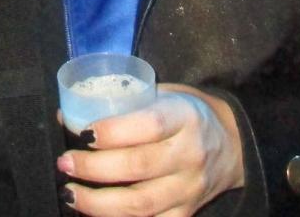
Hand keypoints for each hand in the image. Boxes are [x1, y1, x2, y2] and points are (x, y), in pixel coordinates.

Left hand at [58, 86, 244, 215]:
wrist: (234, 144)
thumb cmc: (187, 114)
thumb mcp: (164, 95)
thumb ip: (123, 103)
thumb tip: (66, 116)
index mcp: (184, 116)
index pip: (148, 126)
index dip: (112, 131)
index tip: (82, 133)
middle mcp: (189, 154)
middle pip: (138, 167)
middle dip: (93, 168)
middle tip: (65, 163)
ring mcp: (189, 188)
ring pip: (141, 204)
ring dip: (98, 202)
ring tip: (71, 193)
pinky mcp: (187, 212)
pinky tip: (94, 213)